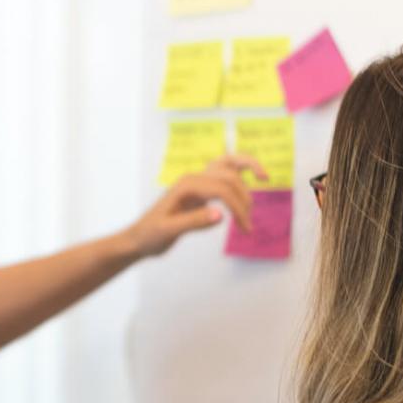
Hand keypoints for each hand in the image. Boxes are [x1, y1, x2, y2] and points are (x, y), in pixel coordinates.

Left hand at [120, 155, 268, 258]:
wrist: (139, 238)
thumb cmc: (150, 235)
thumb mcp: (168, 232)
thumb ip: (193, 222)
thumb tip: (220, 215)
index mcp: (186, 186)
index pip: (222, 189)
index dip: (238, 208)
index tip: (245, 229)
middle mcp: (193, 179)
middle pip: (229, 177)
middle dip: (244, 199)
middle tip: (247, 227)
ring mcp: (198, 182)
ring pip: (228, 163)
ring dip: (247, 171)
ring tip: (264, 179)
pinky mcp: (201, 190)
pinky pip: (225, 172)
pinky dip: (241, 171)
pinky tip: (254, 177)